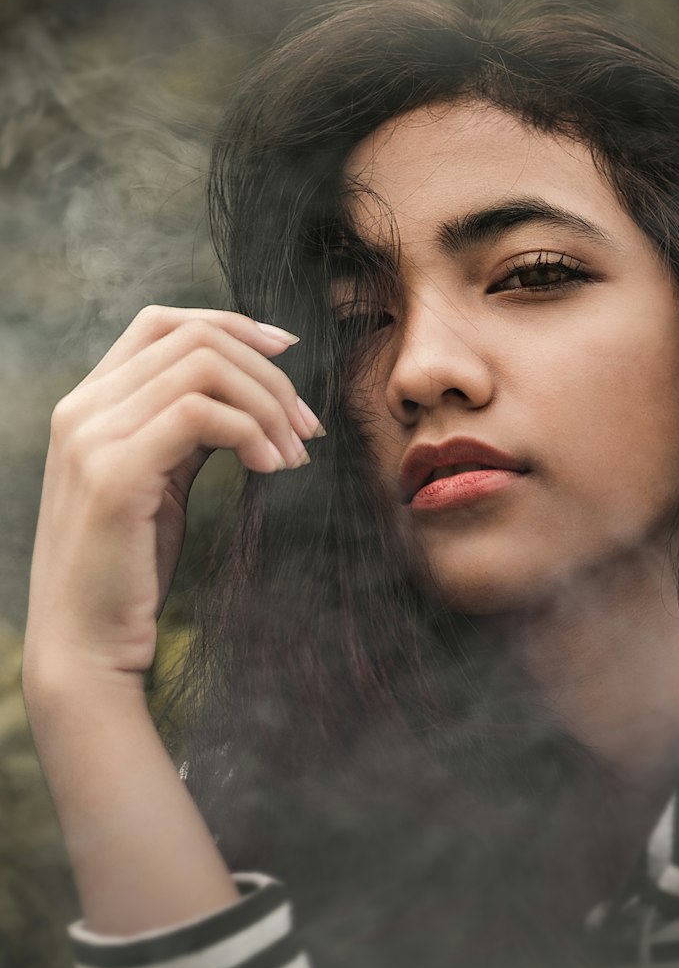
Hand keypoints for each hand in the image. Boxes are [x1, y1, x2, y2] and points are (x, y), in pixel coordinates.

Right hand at [22, 305, 323, 700]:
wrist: (86, 645)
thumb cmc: (130, 568)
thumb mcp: (161, 482)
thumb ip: (187, 431)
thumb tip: (250, 395)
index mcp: (90, 404)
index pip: (161, 322)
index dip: (232, 325)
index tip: (288, 352)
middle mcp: (82, 409)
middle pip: (193, 339)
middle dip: (268, 374)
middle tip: (307, 426)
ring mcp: (91, 438)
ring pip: (202, 369)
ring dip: (268, 404)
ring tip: (296, 454)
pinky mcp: (114, 475)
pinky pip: (199, 414)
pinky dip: (251, 432)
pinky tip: (273, 468)